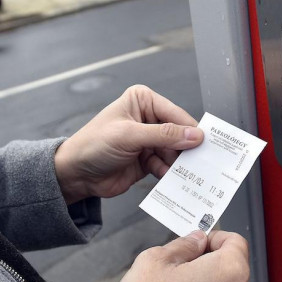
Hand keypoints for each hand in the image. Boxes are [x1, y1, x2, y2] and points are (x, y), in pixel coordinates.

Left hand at [54, 85, 203, 203]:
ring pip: (175, 152)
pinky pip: (167, 166)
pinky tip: (173, 180)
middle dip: (187, 149)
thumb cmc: (94, 145)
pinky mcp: (148, 160)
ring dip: (180, 164)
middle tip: (201, 162)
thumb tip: (194, 135)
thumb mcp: (130, 136)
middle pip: (178, 134)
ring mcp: (149, 140)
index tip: (205, 144)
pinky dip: (171, 174)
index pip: (175, 114)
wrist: (76, 174)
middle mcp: (148, 118)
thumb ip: (163, 135)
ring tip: (188, 174)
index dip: (190, 129)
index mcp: (143, 101)